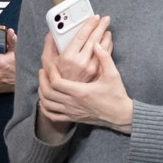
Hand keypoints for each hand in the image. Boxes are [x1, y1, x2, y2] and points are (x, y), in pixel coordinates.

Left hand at [36, 18, 133, 132]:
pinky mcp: (73, 118)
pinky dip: (45, 108)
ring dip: (42, 93)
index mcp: (81, 92)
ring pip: (48, 104)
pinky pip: (53, 116)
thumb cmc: (116, 95)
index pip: (57, 82)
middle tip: (43, 71)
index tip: (51, 65)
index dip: (51, 73)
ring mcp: (72, 112)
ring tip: (43, 83)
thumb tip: (97, 44)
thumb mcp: (113, 74)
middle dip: (42, 80)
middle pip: (48, 92)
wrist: (120, 115)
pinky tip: (45, 101)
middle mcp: (73, 103)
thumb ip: (105, 58)